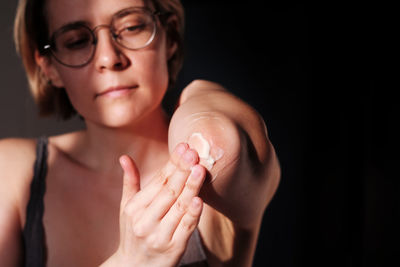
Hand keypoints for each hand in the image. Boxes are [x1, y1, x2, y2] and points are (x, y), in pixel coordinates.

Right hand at [104, 143, 205, 266]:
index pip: (158, 181)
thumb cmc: (133, 233)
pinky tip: (199, 199)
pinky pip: (185, 228)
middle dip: (182, 170)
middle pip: (168, 191)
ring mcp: (159, 235)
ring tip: (200, 169)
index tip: (184, 147)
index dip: (172, 163)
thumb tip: (124, 157)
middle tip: (194, 153)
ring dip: (190, 187)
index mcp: (135, 208)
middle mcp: (145, 221)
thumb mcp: (128, 208)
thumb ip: (130, 182)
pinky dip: (192, 214)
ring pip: (178, 207)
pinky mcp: (174, 248)